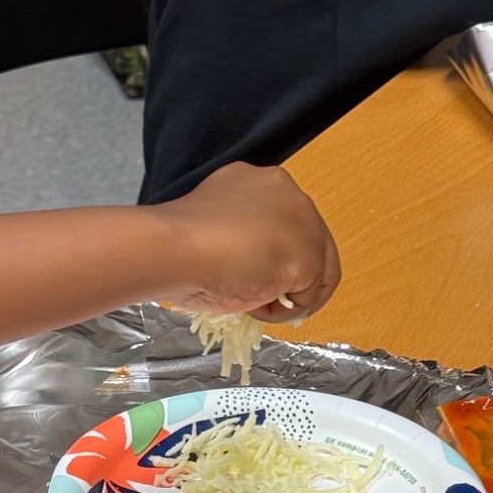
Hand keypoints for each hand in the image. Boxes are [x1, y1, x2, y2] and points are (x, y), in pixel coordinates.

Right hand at [155, 162, 340, 322]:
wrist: (174, 248)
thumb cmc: (180, 243)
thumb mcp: (217, 229)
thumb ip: (242, 237)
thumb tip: (254, 267)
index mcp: (262, 182)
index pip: (285, 223)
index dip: (272, 256)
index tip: (251, 275)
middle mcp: (289, 193)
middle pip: (309, 244)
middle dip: (288, 276)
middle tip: (260, 298)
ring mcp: (304, 223)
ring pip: (317, 270)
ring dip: (289, 296)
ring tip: (256, 305)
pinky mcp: (308, 255)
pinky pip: (309, 295)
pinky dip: (285, 311)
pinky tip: (256, 306)